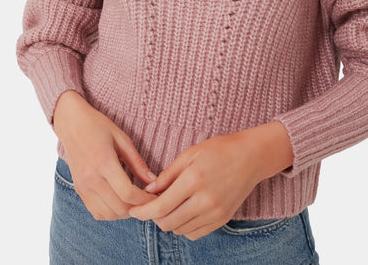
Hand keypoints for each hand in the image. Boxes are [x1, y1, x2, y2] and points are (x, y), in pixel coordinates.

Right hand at [53, 90, 157, 220]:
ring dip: (125, 213)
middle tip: (149, 200)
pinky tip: (120, 201)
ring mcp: (83, 187)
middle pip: (120, 207)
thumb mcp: (122, 139)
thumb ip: (137, 162)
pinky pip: (97, 213)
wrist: (71, 124)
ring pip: (109, 214)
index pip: (128, 193)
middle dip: (138, 208)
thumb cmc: (98, 126)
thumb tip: (153, 181)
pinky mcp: (79, 191)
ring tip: (136, 201)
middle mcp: (91, 178)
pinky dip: (111, 213)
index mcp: (104, 162)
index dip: (145, 199)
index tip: (156, 195)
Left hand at [128, 130, 261, 240]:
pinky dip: (183, 226)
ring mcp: (215, 213)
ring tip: (167, 205)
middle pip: (168, 222)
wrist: (251, 157)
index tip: (133, 210)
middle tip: (149, 205)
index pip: (161, 206)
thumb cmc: (218, 150)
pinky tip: (182, 211)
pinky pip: (195, 233)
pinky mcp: (222, 219)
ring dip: (168, 221)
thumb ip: (168, 174)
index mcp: (194, 180)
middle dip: (153, 217)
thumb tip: (149, 191)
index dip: (143, 211)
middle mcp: (205, 201)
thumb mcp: (189, 154)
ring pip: (180, 230)